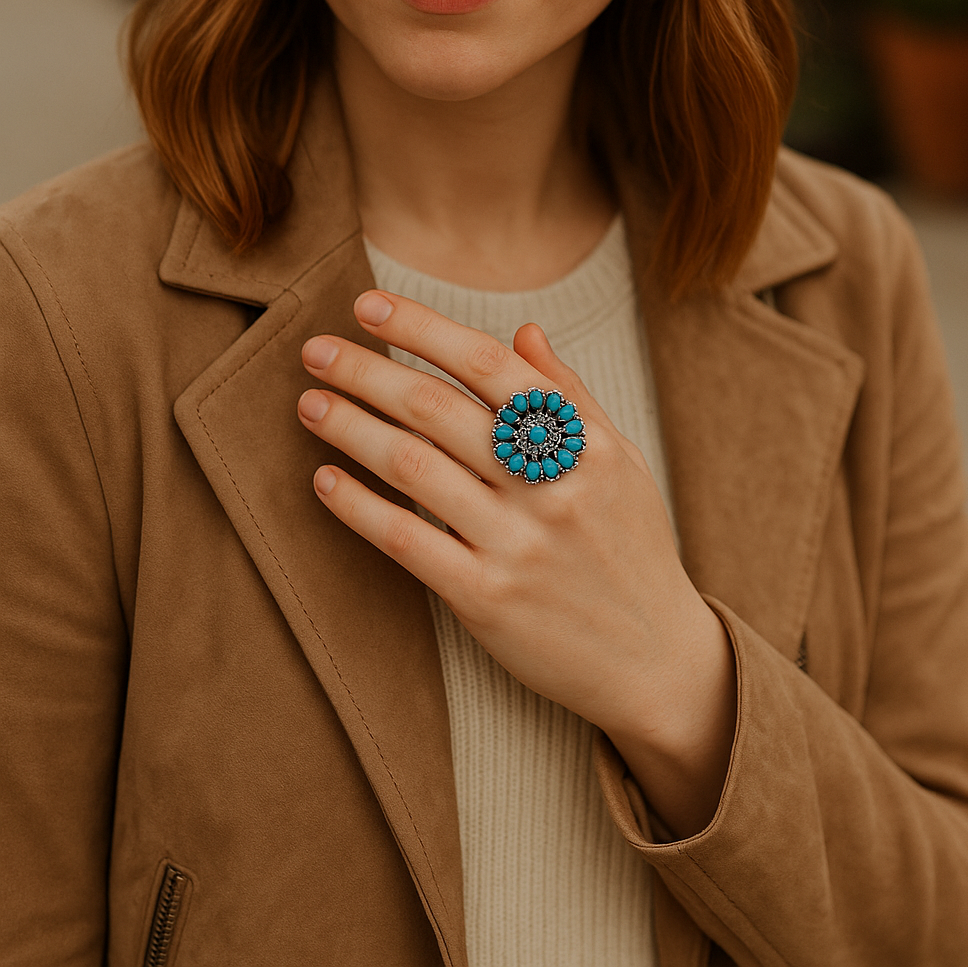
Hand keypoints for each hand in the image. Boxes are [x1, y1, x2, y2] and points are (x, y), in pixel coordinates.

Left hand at [297, 289, 735, 836]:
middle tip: (316, 351)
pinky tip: (325, 481)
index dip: (422, 328)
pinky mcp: (487, 601)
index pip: (489, 365)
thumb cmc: (633, 548)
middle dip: (368, 371)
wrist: (657, 660)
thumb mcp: (619, 461)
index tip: (368, 306)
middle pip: (439, 409)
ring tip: (309, 405)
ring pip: (414, 468)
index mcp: (584, 443)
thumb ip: (569, 394)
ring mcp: (518, 545)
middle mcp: (551, 487)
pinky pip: (408, 542)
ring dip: (352, 429)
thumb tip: (522, 329)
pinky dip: (359, 507)